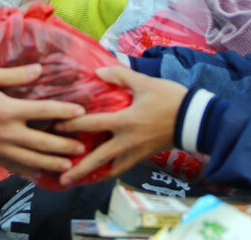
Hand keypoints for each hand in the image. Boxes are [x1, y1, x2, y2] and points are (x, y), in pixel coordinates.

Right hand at [0, 64, 86, 180]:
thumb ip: (15, 75)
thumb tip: (39, 70)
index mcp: (8, 110)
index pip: (44, 112)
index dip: (65, 112)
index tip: (81, 112)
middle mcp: (7, 133)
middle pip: (43, 143)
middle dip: (64, 146)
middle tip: (82, 148)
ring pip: (32, 161)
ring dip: (52, 164)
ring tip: (68, 166)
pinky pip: (14, 168)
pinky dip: (29, 172)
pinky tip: (39, 174)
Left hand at [56, 67, 186, 185]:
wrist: (195, 119)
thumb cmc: (170, 99)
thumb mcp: (144, 83)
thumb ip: (120, 76)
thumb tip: (98, 71)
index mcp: (125, 121)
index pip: (93, 124)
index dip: (72, 125)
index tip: (55, 127)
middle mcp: (127, 141)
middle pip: (98, 158)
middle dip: (79, 169)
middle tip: (61, 177)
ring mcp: (136, 152)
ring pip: (110, 169)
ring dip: (93, 175)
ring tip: (78, 179)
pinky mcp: (143, 156)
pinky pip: (122, 167)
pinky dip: (109, 171)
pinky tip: (101, 172)